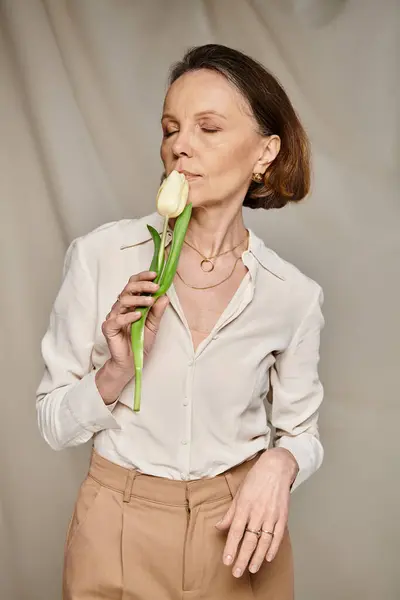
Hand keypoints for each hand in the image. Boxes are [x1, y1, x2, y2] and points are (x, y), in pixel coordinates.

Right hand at [101, 270, 168, 379]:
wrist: (132, 362)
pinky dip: (128, 316)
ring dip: (138, 299)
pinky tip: (138, 315)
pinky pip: (117, 319)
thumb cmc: (140, 342)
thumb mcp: (153, 325)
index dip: (143, 278)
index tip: (156, 275)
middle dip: (142, 285)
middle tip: (155, 287)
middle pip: (128, 289)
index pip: (134, 284)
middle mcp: (121, 307)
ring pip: (123, 301)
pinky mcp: (108, 328)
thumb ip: (157, 311)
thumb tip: (165, 296)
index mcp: (131, 303)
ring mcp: (113, 317)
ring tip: (150, 301)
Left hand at [215, 448, 297, 577]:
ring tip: (251, 569)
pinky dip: (273, 548)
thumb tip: (220, 527)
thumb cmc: (256, 478)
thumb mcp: (239, 493)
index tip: (226, 561)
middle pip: (249, 540)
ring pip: (264, 541)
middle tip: (237, 572)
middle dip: (242, 558)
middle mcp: (258, 512)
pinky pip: (278, 535)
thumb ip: (230, 512)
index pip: (236, 531)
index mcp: (245, 505)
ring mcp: (271, 515)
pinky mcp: (282, 516)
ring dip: (257, 557)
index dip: (231, 547)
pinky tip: (268, 557)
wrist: (277, 467)